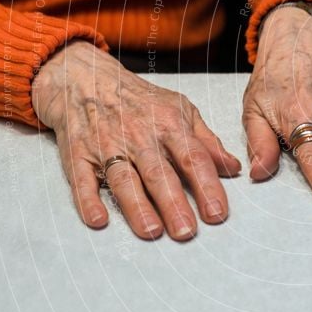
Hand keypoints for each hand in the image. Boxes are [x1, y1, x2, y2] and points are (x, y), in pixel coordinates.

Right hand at [32, 41, 240, 239]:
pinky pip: (82, 179)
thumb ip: (207, 141)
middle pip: (159, 173)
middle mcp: (140, 136)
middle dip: (174, 204)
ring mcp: (107, 145)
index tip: (217, 213)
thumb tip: (233, 167)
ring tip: (152, 232)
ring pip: (124, 179)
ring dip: (137, 207)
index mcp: (169, 125)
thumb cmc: (140, 100)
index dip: (207, 186)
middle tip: (187, 232)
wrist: (87, 79)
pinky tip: (98, 219)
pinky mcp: (78, 154)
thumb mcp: (181, 109)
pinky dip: (88, 200)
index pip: (193, 158)